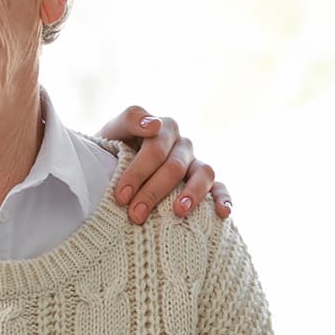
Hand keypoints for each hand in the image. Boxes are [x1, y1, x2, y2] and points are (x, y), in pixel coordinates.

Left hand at [97, 106, 232, 224]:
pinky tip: (223, 213)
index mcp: (161, 128)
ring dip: (193, 192)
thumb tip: (153, 125)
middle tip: (135, 214)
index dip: (138, 171)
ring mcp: (195, 162)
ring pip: (204, 173)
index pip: (155, 146)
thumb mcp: (112, 131)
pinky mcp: (204, 181)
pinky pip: (220, 187)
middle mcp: (181, 143)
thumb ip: (130, 119)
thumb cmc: (111, 150)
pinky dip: (223, 198)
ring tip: (178, 212)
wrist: (110, 165)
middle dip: (153, 192)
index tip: (121, 196)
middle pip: (174, 166)